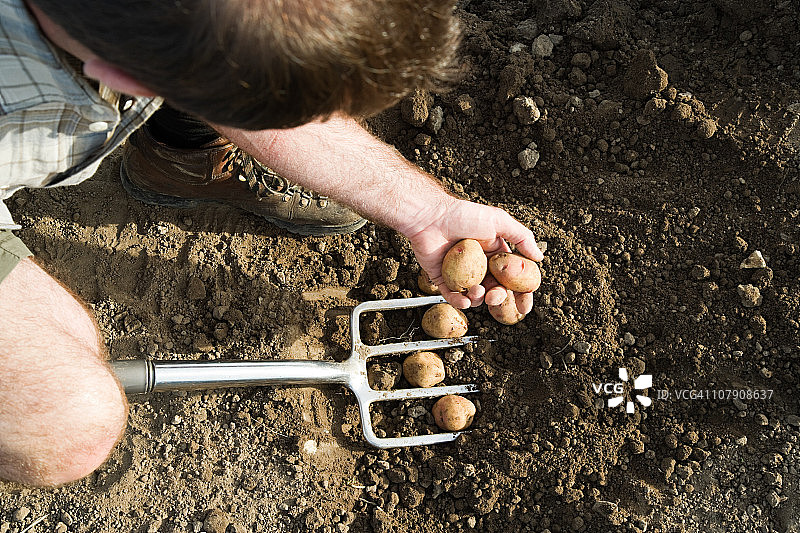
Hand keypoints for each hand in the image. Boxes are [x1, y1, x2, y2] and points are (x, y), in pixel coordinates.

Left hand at [406, 198, 542, 308]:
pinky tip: (464, 301)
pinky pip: (452, 296)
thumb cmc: (464, 215)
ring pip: (474, 296)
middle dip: (498, 297)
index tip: (525, 307)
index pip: (512, 277)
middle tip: (495, 296)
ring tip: (476, 291)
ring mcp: (460, 273)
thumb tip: (540, 258)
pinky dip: (459, 302)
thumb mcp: (498, 221)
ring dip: (478, 299)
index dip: (520, 293)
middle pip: (494, 290)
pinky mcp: (441, 278)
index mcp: (494, 253)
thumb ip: (522, 238)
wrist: (431, 216)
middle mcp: (479, 265)